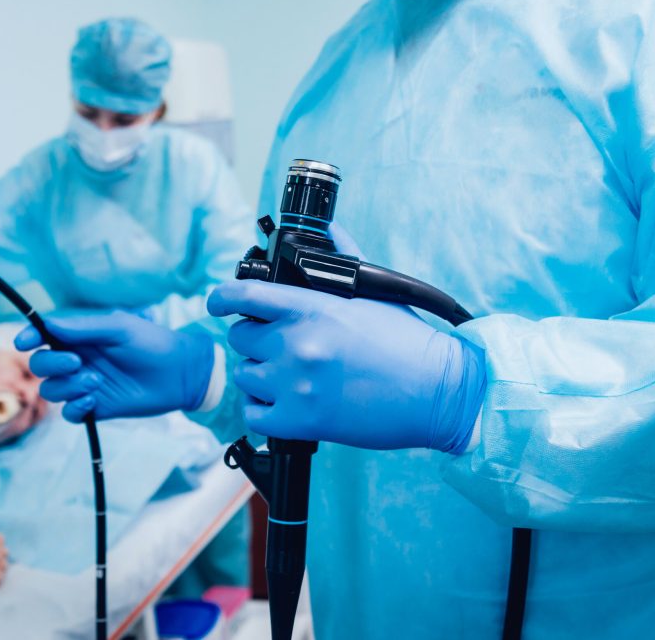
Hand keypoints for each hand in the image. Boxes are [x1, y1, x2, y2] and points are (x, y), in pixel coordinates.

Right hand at [14, 310, 214, 422]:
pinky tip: (93, 401)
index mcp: (80, 337)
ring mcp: (84, 385)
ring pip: (52, 391)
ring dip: (68, 387)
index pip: (43, 336)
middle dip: (52, 364)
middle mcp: (77, 360)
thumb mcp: (118, 328)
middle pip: (41, 365)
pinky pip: (69, 413)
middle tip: (78, 363)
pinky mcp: (95, 408)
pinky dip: (75, 408)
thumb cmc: (152, 343)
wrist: (181, 374)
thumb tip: (47, 325)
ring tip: (96, 382)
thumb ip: (82, 328)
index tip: (24, 342)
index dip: (29, 337)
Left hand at [207, 280, 485, 453]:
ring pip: (245, 375)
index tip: (216, 302)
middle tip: (279, 345)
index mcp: (311, 307)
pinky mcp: (299, 422)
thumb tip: (327, 232)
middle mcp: (296, 343)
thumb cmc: (408, 342)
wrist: (437, 392)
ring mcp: (294, 384)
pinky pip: (253, 414)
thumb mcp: (372, 292)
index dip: (222, 297)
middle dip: (256, 339)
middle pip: (240, 336)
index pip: (244, 295)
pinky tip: (283, 403)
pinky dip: (263, 410)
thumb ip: (341, 259)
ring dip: (260, 374)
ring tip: (288, 375)